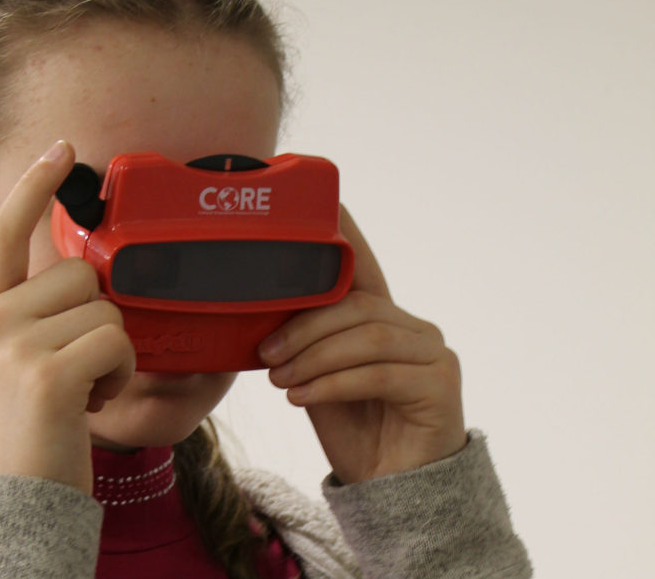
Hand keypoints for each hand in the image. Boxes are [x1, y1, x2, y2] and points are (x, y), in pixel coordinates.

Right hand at [0, 140, 135, 494]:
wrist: (17, 503)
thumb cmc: (34, 431)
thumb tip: (92, 277)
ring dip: (114, 352)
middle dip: (99, 319)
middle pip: (81, 275)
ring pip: (106, 309)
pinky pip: (117, 342)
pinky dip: (121, 375)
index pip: (6, 232)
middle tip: (79, 370)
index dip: (34, 185)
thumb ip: (40, 316)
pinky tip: (93, 404)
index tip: (63, 148)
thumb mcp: (21, 362)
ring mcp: (13, 344)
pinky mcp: (46, 373)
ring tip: (85, 391)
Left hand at [259, 205, 466, 483]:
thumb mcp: (316, 377)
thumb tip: (258, 311)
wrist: (389, 492)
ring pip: (367, 337)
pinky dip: (333, 383)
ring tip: (281, 380)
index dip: (344, 234)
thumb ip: (304, 342)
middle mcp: (414, 327)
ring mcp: (434, 354)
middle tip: (266, 355)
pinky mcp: (440, 386)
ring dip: (315, 357)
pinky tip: (301, 398)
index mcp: (383, 318)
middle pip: (356, 306)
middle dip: (304, 327)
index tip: (322, 205)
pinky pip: (379, 373)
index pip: (360, 269)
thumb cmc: (352, 429)